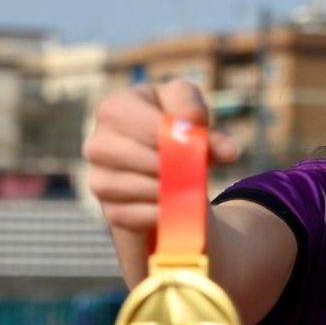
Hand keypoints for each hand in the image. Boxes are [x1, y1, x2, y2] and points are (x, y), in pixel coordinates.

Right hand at [82, 80, 238, 232]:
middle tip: (196, 169)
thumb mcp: (190, 111)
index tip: (196, 144)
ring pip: (131, 187)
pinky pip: (133, 216)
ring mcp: (99, 179)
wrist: (167, 163)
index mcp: (113, 108)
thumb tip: (227, 151)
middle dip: (170, 163)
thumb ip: (202, 120)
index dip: (169, 134)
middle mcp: (98, 143)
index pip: (135, 121)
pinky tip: (178, 204)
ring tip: (190, 184)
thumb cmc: (175, 125)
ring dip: (167, 188)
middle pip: (132, 155)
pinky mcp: (110, 210)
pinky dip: (160, 212)